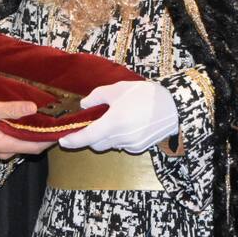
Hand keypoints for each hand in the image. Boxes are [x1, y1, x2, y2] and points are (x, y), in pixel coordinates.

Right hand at [0, 99, 52, 160]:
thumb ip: (10, 109)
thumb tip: (33, 108)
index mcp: (6, 145)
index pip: (37, 146)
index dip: (52, 138)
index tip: (64, 128)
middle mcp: (6, 152)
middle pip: (33, 146)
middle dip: (45, 135)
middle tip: (56, 118)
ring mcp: (1, 150)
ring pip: (24, 143)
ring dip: (34, 133)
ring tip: (44, 117)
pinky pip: (16, 141)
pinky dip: (23, 133)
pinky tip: (25, 120)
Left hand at [57, 81, 178, 152]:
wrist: (175, 107)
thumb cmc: (145, 95)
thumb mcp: (118, 89)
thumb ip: (97, 97)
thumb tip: (84, 105)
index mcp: (113, 122)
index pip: (87, 137)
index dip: (73, 140)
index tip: (62, 141)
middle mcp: (121, 137)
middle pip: (96, 143)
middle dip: (91, 135)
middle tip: (94, 120)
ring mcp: (131, 145)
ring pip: (110, 144)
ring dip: (106, 136)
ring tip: (115, 118)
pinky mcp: (139, 148)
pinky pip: (122, 145)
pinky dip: (119, 137)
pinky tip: (128, 124)